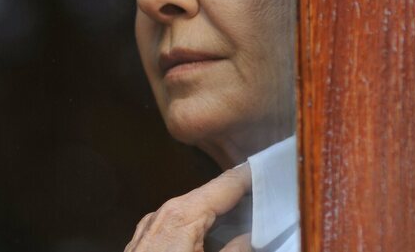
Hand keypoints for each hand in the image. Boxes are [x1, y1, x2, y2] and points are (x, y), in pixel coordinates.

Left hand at [126, 164, 253, 251]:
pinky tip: (211, 237)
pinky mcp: (143, 246)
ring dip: (218, 212)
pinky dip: (198, 225)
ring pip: (192, 210)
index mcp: (183, 215)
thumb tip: (252, 238)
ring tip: (244, 217)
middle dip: (237, 195)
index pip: (226, 183)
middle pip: (209, 195)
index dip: (251, 175)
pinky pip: (176, 226)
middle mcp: (162, 215)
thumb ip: (238, 251)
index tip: (271, 169)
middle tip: (265, 196)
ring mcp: (149, 230)